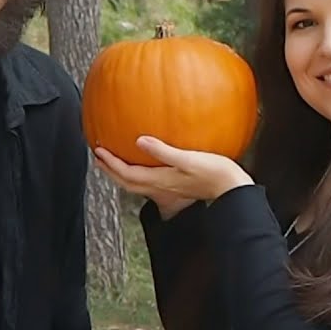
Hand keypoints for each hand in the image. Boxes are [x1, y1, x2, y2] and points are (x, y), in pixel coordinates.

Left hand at [93, 136, 254, 207]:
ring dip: (122, 173)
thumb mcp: (188, 158)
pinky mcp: (176, 187)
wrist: (232, 188)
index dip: (110, 163)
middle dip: (111, 171)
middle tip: (99, 158)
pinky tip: (145, 163)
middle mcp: (160, 187)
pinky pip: (149, 181)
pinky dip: (139, 173)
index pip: (127, 174)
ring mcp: (168, 189)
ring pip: (137, 184)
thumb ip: (163, 150)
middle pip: (127, 182)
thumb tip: (139, 141)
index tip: (98, 151)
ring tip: (114, 161)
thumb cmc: (214, 173)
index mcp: (160, 180)